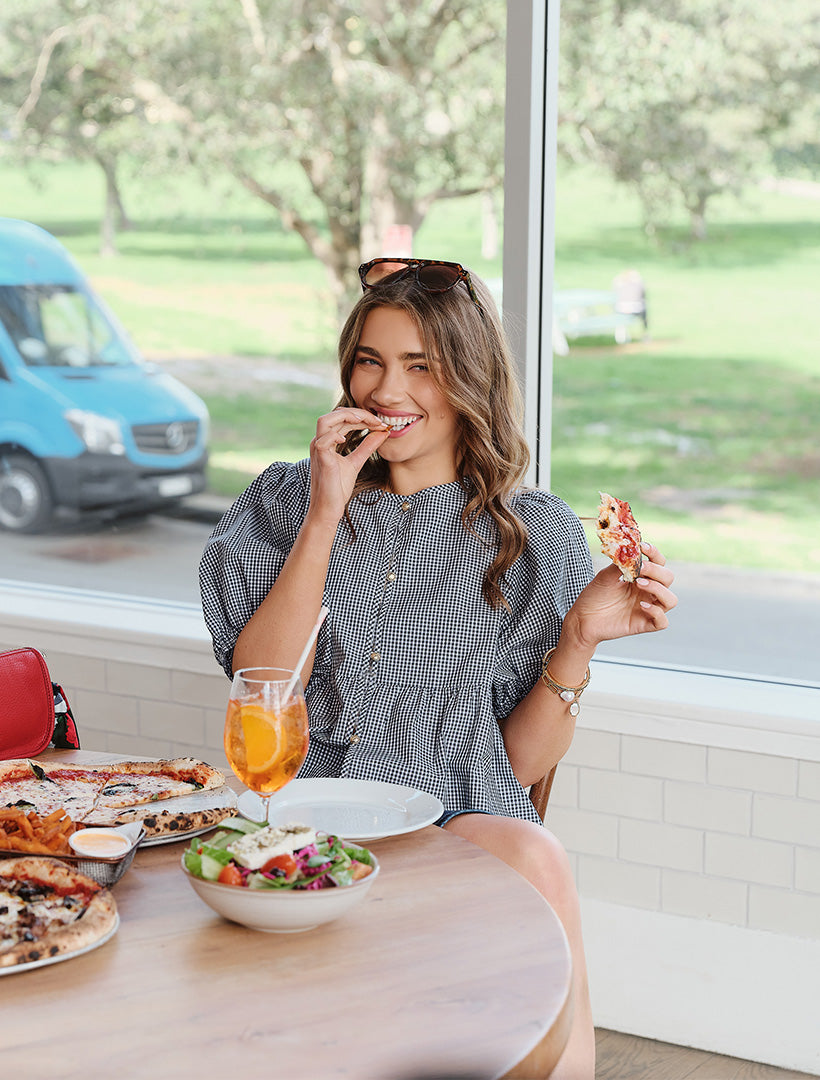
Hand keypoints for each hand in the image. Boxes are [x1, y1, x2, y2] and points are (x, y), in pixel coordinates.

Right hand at [308, 407, 389, 522]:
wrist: (328, 509)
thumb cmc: (338, 488)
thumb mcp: (356, 462)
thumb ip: (367, 447)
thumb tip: (382, 433)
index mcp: (327, 441)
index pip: (342, 418)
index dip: (362, 417)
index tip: (380, 423)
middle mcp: (320, 442)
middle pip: (335, 415)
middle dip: (358, 413)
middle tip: (377, 421)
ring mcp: (318, 450)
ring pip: (325, 421)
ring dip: (346, 417)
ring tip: (365, 422)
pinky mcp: (321, 461)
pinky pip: (323, 441)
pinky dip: (335, 436)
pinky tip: (347, 440)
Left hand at [562, 542, 677, 650]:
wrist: (582, 618)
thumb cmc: (594, 596)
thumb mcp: (605, 575)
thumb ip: (620, 563)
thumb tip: (630, 547)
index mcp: (641, 577)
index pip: (659, 563)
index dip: (654, 554)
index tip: (642, 547)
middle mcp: (647, 592)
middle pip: (668, 578)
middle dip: (656, 571)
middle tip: (640, 568)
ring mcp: (648, 609)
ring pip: (671, 600)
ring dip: (659, 589)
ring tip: (639, 584)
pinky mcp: (644, 624)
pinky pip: (662, 621)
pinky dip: (656, 612)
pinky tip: (641, 606)